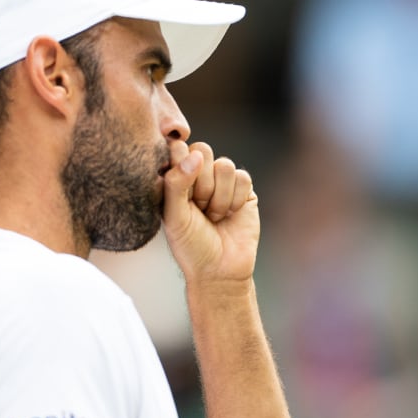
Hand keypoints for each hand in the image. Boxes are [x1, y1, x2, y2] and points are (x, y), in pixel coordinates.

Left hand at [160, 141, 258, 289]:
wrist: (220, 270)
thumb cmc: (190, 244)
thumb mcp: (174, 216)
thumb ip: (176, 183)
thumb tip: (195, 154)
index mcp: (175, 177)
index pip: (177, 148)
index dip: (182, 165)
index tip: (183, 194)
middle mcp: (197, 174)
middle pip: (203, 150)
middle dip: (202, 183)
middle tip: (199, 207)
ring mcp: (221, 180)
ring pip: (224, 165)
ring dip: (219, 196)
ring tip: (214, 215)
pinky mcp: (244, 189)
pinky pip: (243, 177)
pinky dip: (235, 199)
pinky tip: (230, 215)